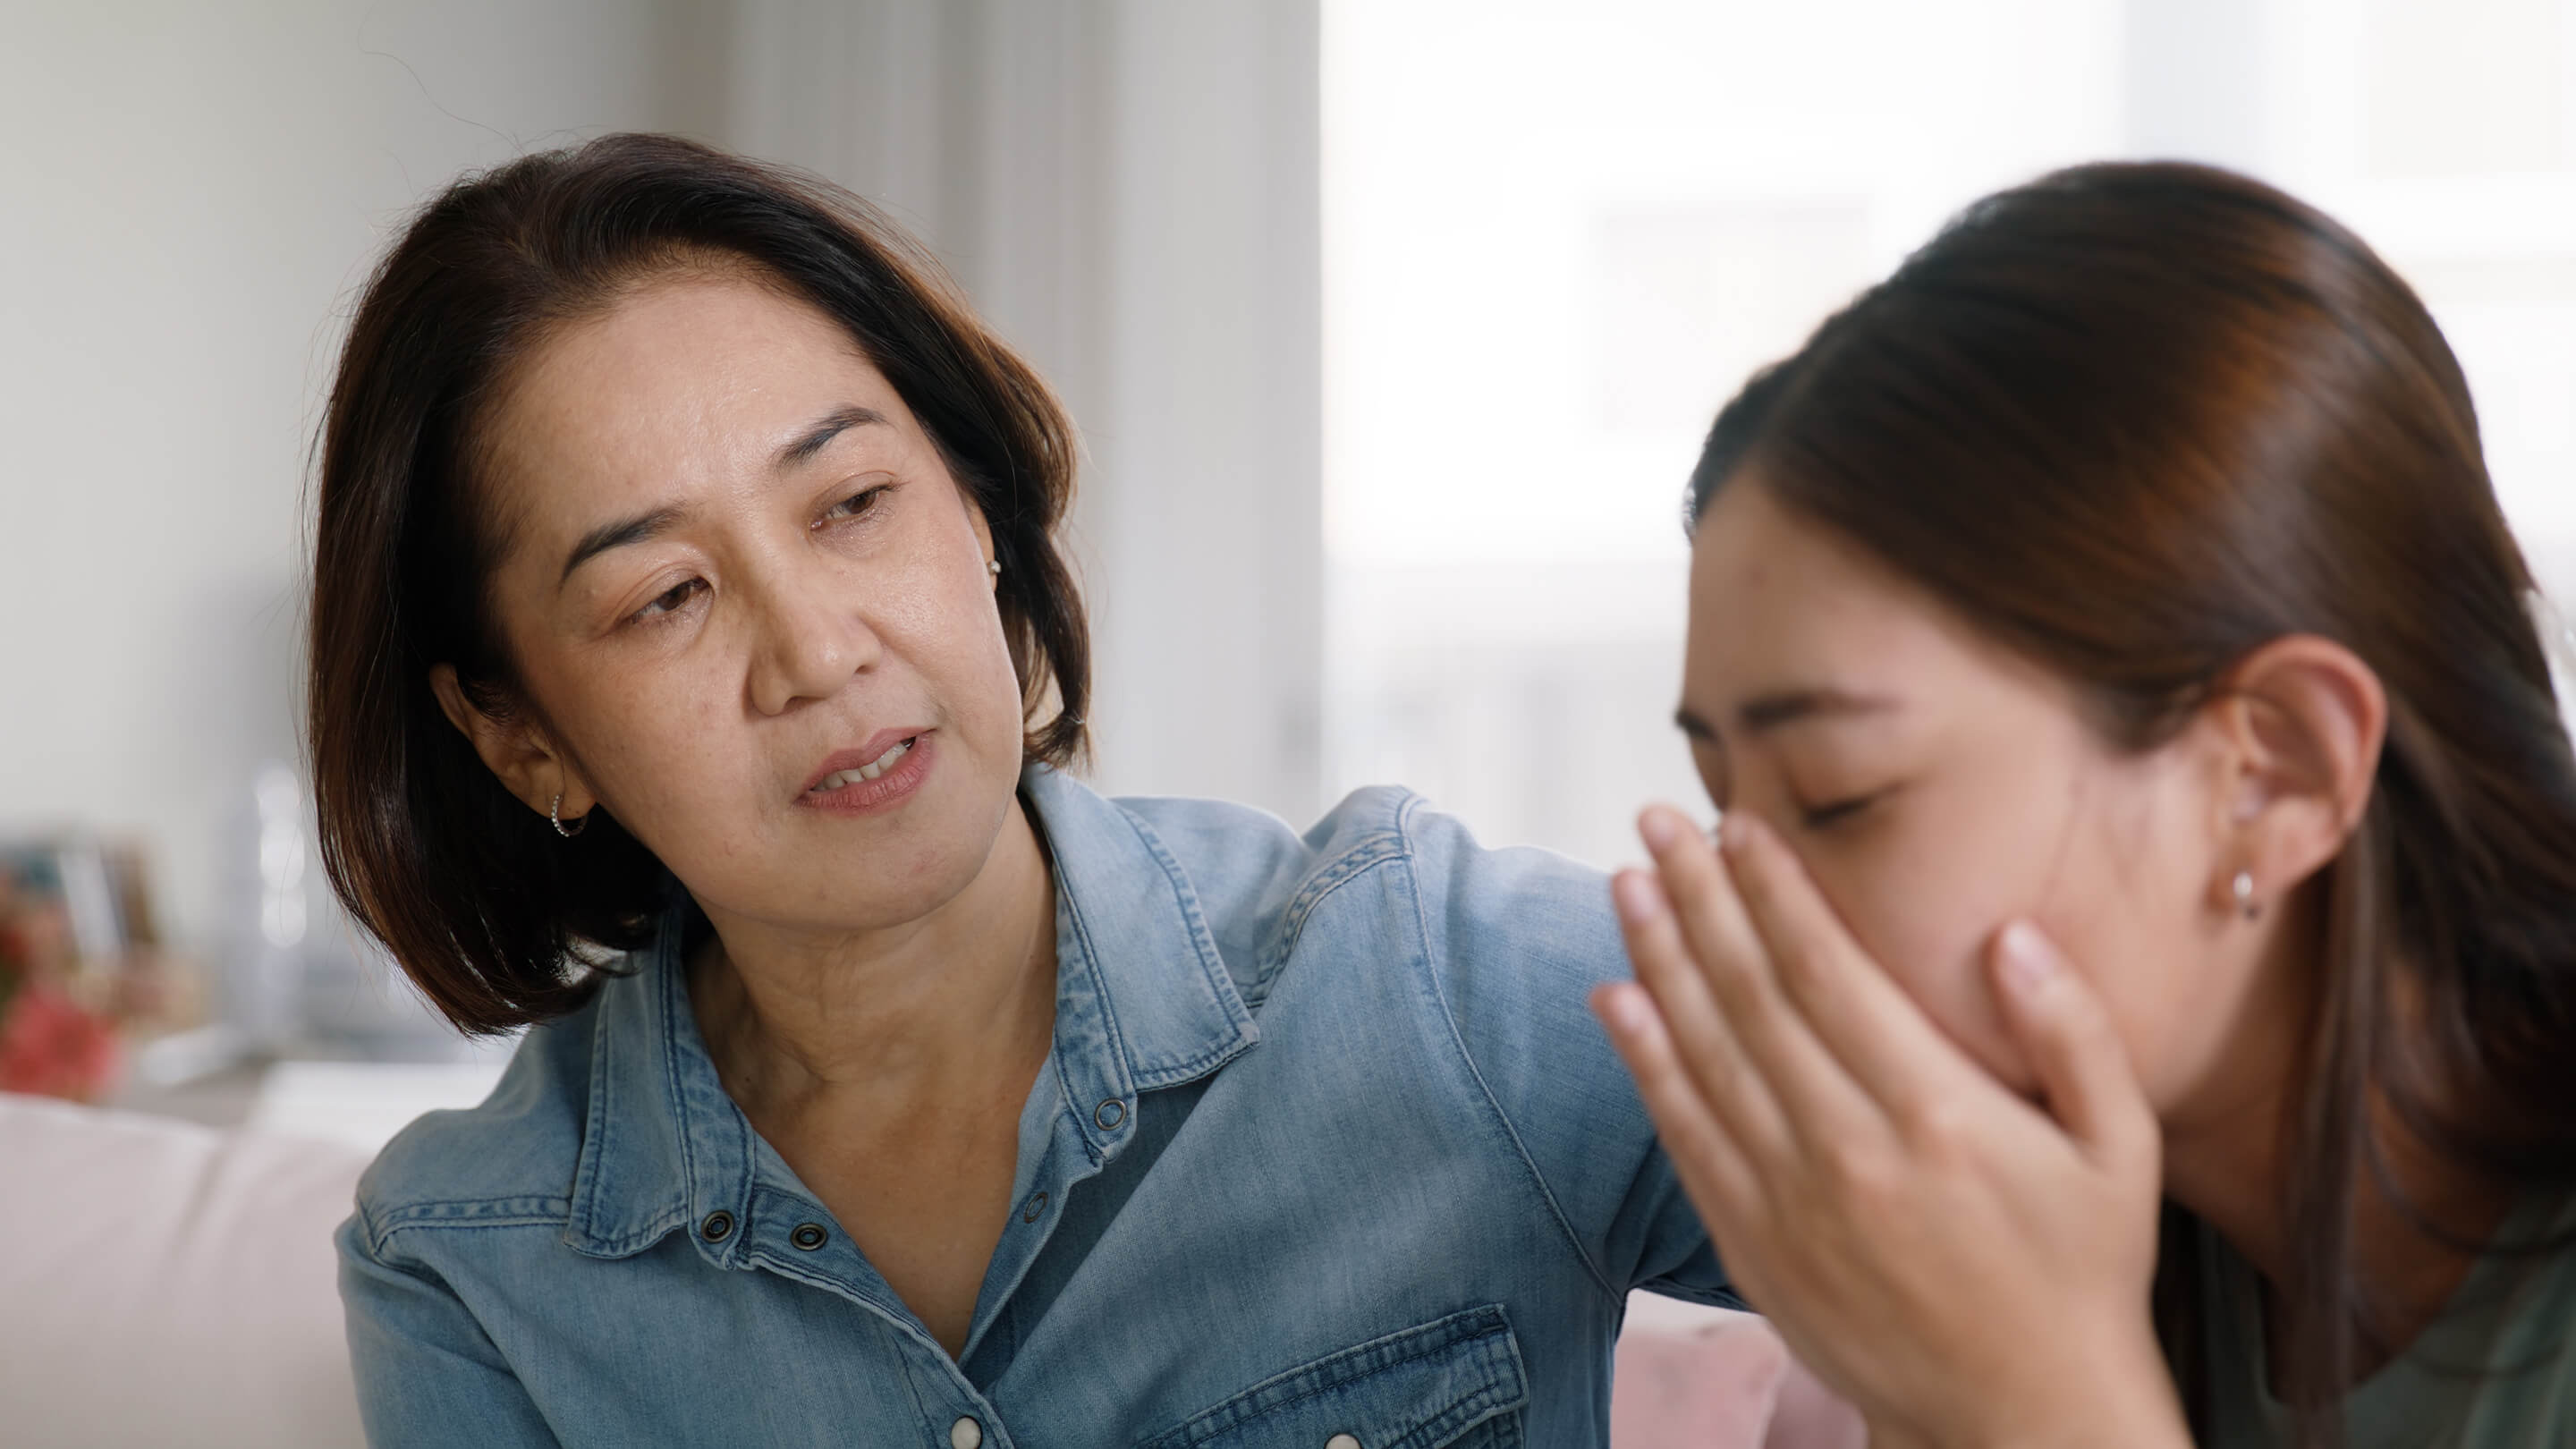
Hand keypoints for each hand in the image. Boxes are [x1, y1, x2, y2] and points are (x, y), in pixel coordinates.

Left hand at [1593, 806, 2186, 1448]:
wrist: (2020, 1417)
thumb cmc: (2081, 1272)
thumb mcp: (2120, 1150)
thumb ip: (2074, 1035)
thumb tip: (2013, 934)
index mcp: (1936, 1113)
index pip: (1829, 972)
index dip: (1775, 891)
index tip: (1737, 824)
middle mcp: (1849, 1150)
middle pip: (1750, 997)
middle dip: (1697, 898)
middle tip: (1654, 821)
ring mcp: (1791, 1201)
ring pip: (1704, 1056)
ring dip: (1657, 961)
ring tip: (1625, 882)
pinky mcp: (1755, 1244)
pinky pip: (1685, 1135)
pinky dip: (1644, 1063)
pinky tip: (1616, 999)